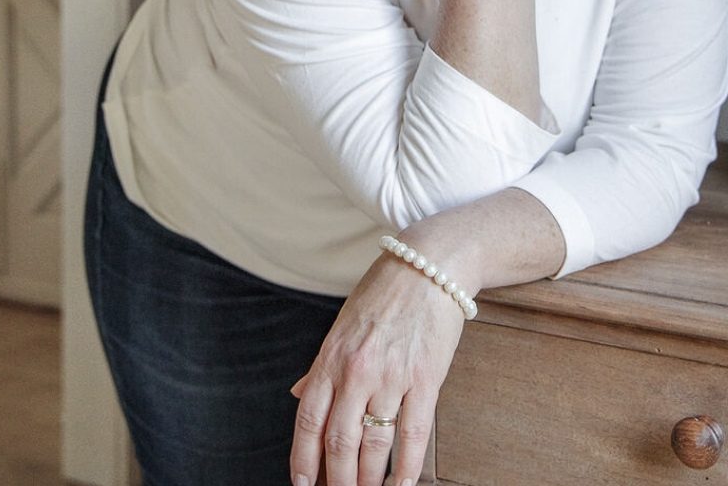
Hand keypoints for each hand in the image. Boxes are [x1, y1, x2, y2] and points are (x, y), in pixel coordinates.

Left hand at [289, 251, 466, 485]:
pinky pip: (413, 434)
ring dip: (370, 479)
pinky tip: (403, 483)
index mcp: (332, 356)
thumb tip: (298, 393)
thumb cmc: (384, 291)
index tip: (303, 484)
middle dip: (338, 478)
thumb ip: (321, 364)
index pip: (309, 419)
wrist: (429, 264)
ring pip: (375, 445)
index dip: (303, 459)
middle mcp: (357, 370)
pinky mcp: (425, 378)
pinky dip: (407, 466)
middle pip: (339, 440)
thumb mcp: (343, 323)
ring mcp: (392, 376)